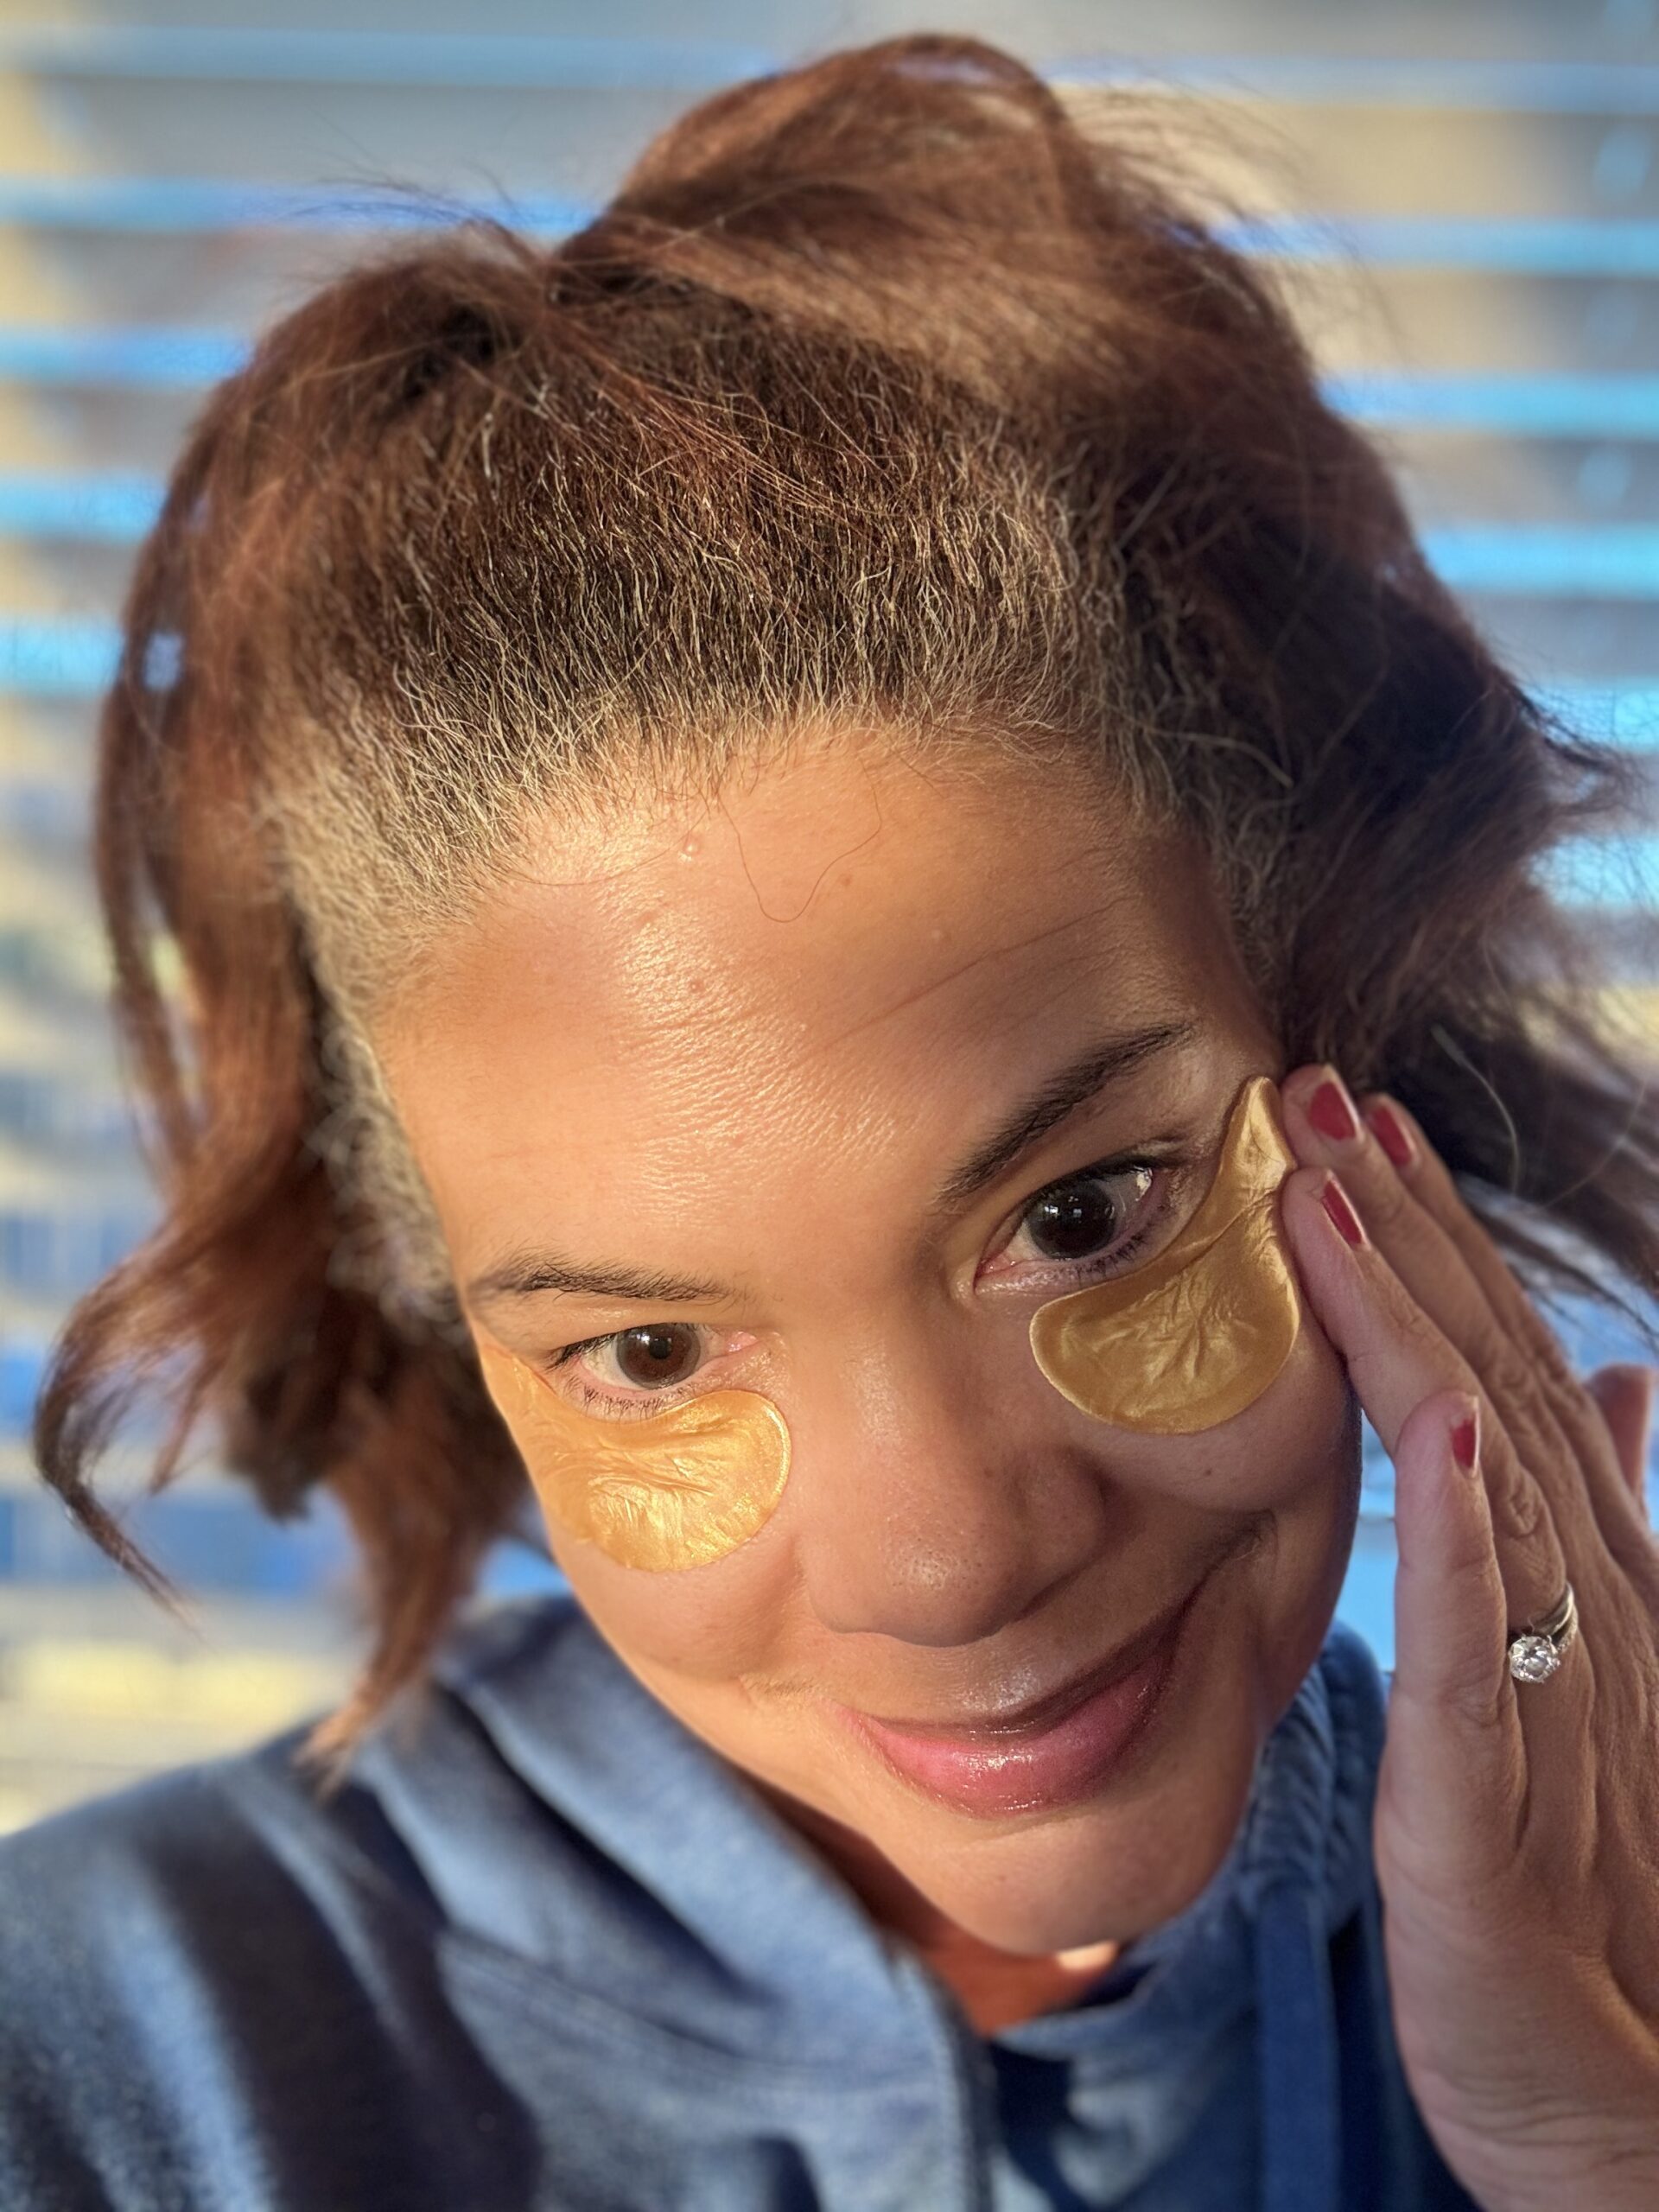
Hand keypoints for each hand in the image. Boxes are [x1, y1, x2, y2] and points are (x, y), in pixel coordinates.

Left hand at [1275, 1062, 1658, 2211]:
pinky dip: (1461, 1524)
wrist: (1623, 2097)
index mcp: (1582, 1576)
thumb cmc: (1590, 1893)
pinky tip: (1428, 1418)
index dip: (1437, 1247)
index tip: (1367, 1132)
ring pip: (1480, 1466)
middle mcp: (1581, 1601)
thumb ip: (1587, 1527)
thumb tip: (1605, 1384)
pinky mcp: (1499, 1793)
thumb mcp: (1585, 1682)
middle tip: (1324, 1095)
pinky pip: (1480, 1641)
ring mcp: (1551, 1687)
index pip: (1501, 1373)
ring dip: (1409, 1318)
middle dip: (1406, 1228)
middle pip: (1487, 1375)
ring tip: (1340, 1190)